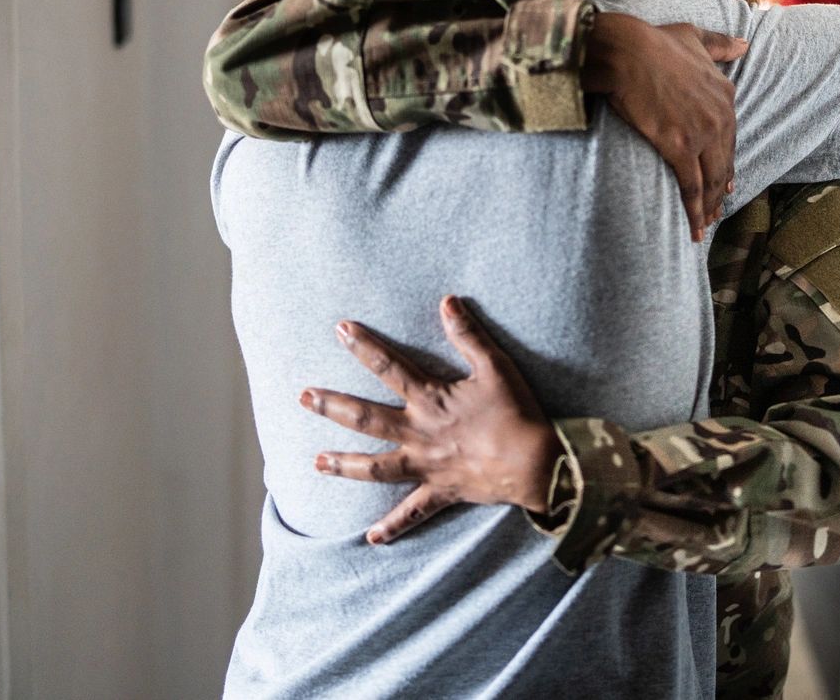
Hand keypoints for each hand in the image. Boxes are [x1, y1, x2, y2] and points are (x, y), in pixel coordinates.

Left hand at [302, 297, 560, 544]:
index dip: (364, 347)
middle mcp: (419, 434)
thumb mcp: (494, 366)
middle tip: (304, 397)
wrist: (535, 463)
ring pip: (376, 467)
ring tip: (317, 462)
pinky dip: (392, 526)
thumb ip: (468, 335)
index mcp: (430, 400)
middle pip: (366, 419)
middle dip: (332, 406)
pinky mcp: (440, 492)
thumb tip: (447, 302)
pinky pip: (412, 513)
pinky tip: (372, 538)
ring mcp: (426, 466)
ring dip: (344, 465)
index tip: (339, 330)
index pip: (389, 367)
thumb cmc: (516, 412)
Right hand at [583, 12, 746, 239]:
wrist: (628, 52)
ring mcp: (702, 134)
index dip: (727, 161)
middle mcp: (720, 117)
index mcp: (725, 94)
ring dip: (709, 206)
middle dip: (720, 190)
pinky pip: (691, 186)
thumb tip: (745, 44)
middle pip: (723, 162)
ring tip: (705, 226)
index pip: (730, 137)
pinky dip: (695, 209)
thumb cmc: (655, 42)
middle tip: (717, 211)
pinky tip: (696, 227)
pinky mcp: (680, 147)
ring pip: (711, 179)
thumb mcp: (695, 37)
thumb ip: (721, 45)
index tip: (726, 181)